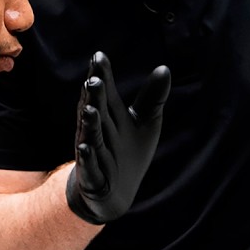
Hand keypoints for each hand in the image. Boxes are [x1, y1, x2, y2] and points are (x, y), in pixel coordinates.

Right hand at [65, 51, 170, 223]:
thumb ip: (152, 97)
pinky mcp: (92, 176)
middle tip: (93, 79)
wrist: (115, 193)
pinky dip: (87, 157)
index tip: (99, 56)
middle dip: (94, 96)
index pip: (106, 92)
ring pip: (90, 135)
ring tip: (90, 109)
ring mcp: (93, 153)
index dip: (102, 75)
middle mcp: (98, 131)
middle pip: (96, 110)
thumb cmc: (128, 151)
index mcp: (109, 115)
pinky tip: (85, 147)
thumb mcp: (145, 123)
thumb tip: (165, 68)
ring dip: (89, 123)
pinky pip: (89, 166)